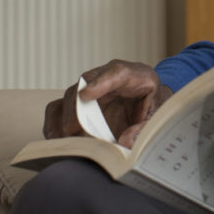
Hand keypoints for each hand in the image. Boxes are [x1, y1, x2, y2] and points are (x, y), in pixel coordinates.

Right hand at [43, 59, 173, 147]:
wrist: (150, 101)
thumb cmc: (153, 105)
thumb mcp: (158, 115)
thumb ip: (144, 128)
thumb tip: (125, 142)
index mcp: (135, 75)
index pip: (117, 72)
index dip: (100, 82)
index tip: (86, 95)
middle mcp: (108, 77)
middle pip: (86, 83)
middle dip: (77, 107)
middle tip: (71, 130)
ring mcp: (91, 88)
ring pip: (69, 96)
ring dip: (63, 117)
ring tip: (62, 139)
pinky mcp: (79, 103)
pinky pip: (59, 108)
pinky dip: (54, 124)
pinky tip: (57, 140)